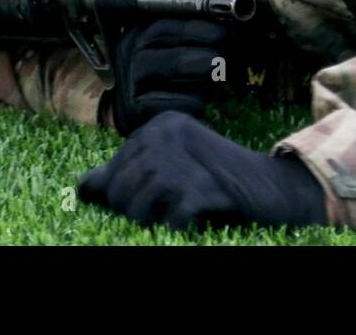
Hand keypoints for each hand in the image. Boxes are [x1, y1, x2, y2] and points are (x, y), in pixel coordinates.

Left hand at [78, 111, 328, 229]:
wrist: (273, 188)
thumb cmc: (218, 179)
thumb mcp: (171, 166)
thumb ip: (130, 172)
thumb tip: (83, 187)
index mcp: (160, 124)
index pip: (112, 170)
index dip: (121, 195)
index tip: (148, 200)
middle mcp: (168, 135)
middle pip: (118, 189)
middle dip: (132, 210)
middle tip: (163, 210)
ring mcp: (184, 161)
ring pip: (134, 208)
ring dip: (150, 223)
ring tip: (174, 216)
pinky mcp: (202, 190)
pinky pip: (167, 223)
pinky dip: (174, 230)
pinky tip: (189, 221)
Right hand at [105, 0, 228, 135]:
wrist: (140, 113)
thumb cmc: (166, 64)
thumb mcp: (176, 29)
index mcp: (140, 25)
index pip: (160, 2)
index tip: (219, 2)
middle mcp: (130, 49)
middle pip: (164, 32)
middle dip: (200, 33)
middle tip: (227, 37)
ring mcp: (131, 80)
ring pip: (166, 65)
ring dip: (199, 64)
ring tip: (220, 64)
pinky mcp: (137, 110)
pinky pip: (167, 102)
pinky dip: (190, 100)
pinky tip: (202, 99)